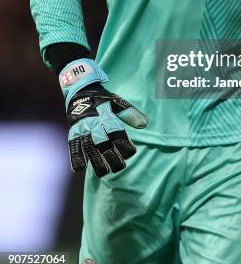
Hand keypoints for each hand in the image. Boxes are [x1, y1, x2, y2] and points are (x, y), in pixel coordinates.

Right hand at [59, 59, 147, 176]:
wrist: (80, 91)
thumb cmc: (103, 100)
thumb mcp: (117, 102)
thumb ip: (130, 114)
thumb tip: (145, 124)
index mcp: (107, 116)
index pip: (117, 133)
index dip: (125, 145)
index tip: (131, 153)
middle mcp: (95, 124)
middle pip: (103, 143)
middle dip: (112, 157)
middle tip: (119, 167)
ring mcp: (83, 129)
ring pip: (89, 148)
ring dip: (96, 161)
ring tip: (103, 173)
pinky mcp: (73, 132)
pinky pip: (73, 146)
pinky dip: (75, 157)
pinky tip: (79, 168)